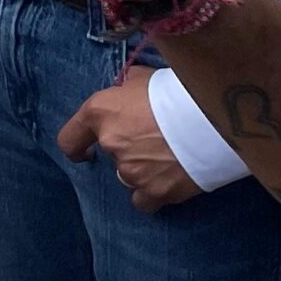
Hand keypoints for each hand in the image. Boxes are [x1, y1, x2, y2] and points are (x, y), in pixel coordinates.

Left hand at [59, 65, 200, 213]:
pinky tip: (169, 181)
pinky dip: (153, 194)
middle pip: (111, 155)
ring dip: (142, 171)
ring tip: (167, 159)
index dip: (77, 147)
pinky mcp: (155, 192)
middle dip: (128, 150)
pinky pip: (144, 201)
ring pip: (128, 177)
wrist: (212, 118)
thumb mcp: (144, 78)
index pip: (69, 140)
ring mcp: (132, 171)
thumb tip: (128, 87)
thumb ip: (129, 86)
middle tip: (154, 140)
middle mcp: (110, 143)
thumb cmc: (175, 90)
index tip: (86, 151)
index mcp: (100, 113)